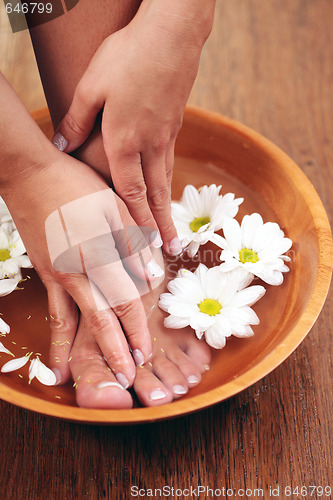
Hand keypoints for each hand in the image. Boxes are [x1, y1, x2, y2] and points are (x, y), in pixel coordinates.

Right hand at [2, 148, 162, 387]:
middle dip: (115, 353)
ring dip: (82, 353)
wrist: (28, 175)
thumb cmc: (76, 185)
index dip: (137, 330)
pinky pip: (54, 311)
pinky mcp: (44, 272)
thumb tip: (153, 276)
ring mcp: (57, 275)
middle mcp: (76, 272)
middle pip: (100, 321)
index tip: (146, 353)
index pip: (125, 302)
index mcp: (99, 255)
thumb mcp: (114, 206)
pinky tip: (56, 357)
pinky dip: (57, 338)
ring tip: (82, 380)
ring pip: (72, 324)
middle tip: (126, 380)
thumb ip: (135, 242)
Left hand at [52, 7, 205, 254]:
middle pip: (155, 195)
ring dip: (169, 211)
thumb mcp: (92, 85)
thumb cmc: (129, 55)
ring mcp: (166, 135)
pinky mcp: (174, 123)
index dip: (134, 222)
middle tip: (170, 253)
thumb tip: (61, 143)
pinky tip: (168, 189)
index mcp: (125, 139)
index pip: (129, 191)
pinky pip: (170, 162)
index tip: (142, 246)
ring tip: (175, 233)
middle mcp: (149, 144)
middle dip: (162, 227)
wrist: (173, 33)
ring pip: (166, 181)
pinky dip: (169, 183)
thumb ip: (77, 119)